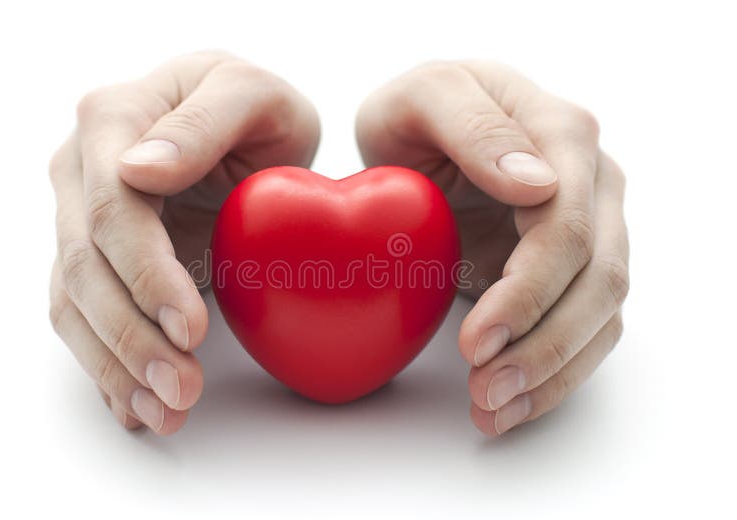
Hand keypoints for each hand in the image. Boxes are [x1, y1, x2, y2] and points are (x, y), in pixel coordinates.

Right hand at [49, 52, 319, 432]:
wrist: (246, 129)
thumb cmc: (255, 108)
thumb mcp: (251, 94)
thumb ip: (202, 123)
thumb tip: (138, 169)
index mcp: (111, 121)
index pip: (113, 211)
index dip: (145, 274)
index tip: (189, 325)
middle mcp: (81, 172)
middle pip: (86, 269)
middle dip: (131, 338)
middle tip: (182, 389)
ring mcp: (82, 218)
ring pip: (78, 304)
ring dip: (117, 366)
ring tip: (167, 412)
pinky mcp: (99, 260)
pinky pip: (88, 319)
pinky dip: (109, 367)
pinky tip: (137, 408)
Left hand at [356, 61, 627, 434]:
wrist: (419, 136)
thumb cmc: (416, 114)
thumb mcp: (424, 96)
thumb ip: (472, 125)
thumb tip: (537, 183)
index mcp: (562, 134)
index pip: (568, 227)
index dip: (530, 291)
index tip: (477, 339)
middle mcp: (593, 184)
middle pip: (597, 280)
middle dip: (543, 345)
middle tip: (484, 390)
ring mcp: (591, 228)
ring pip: (601, 314)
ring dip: (552, 372)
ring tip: (493, 411)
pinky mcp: (571, 270)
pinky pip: (584, 330)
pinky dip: (553, 375)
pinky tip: (510, 408)